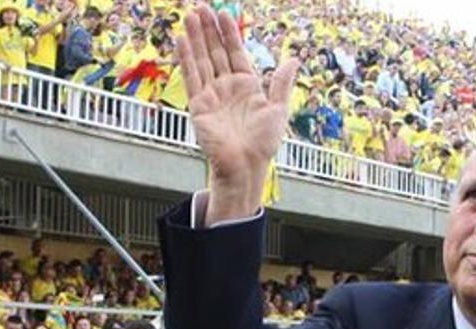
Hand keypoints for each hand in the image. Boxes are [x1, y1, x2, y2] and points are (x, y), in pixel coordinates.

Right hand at [177, 4, 298, 223]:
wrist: (245, 166)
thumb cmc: (263, 143)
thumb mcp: (278, 108)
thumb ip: (281, 83)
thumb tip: (294, 60)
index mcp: (247, 85)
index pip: (235, 52)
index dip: (229, 33)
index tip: (224, 12)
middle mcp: (227, 87)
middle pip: (216, 52)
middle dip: (209, 30)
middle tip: (201, 7)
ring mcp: (211, 95)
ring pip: (202, 60)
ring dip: (196, 38)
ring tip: (190, 15)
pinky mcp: (198, 105)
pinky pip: (191, 77)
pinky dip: (186, 58)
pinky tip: (182, 40)